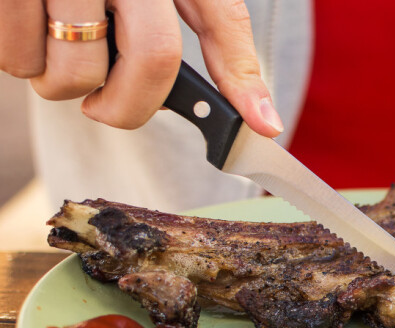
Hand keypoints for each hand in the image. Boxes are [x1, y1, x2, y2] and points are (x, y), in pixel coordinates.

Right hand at [0, 0, 282, 137]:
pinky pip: (16, 59)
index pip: (223, 23)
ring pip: (73, 73)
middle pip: (152, 60)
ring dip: (65, 85)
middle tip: (108, 102)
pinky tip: (33, 34)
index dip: (243, 82)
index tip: (262, 131)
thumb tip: (265, 124)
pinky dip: (23, 63)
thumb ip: (219, 50)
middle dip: (129, 107)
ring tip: (64, 48)